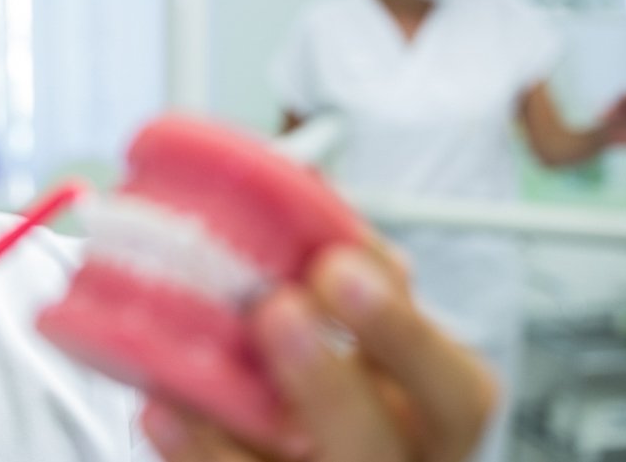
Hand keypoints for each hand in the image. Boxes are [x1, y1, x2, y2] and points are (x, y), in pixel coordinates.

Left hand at [141, 242, 495, 461]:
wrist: (309, 435)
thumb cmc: (354, 377)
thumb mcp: (372, 331)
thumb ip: (358, 275)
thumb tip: (313, 190)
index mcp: (434, 414)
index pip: (459, 391)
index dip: (401, 333)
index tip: (335, 265)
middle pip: (379, 446)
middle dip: (327, 381)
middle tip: (276, 310)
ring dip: (239, 427)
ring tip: (194, 369)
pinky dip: (197, 450)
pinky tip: (166, 408)